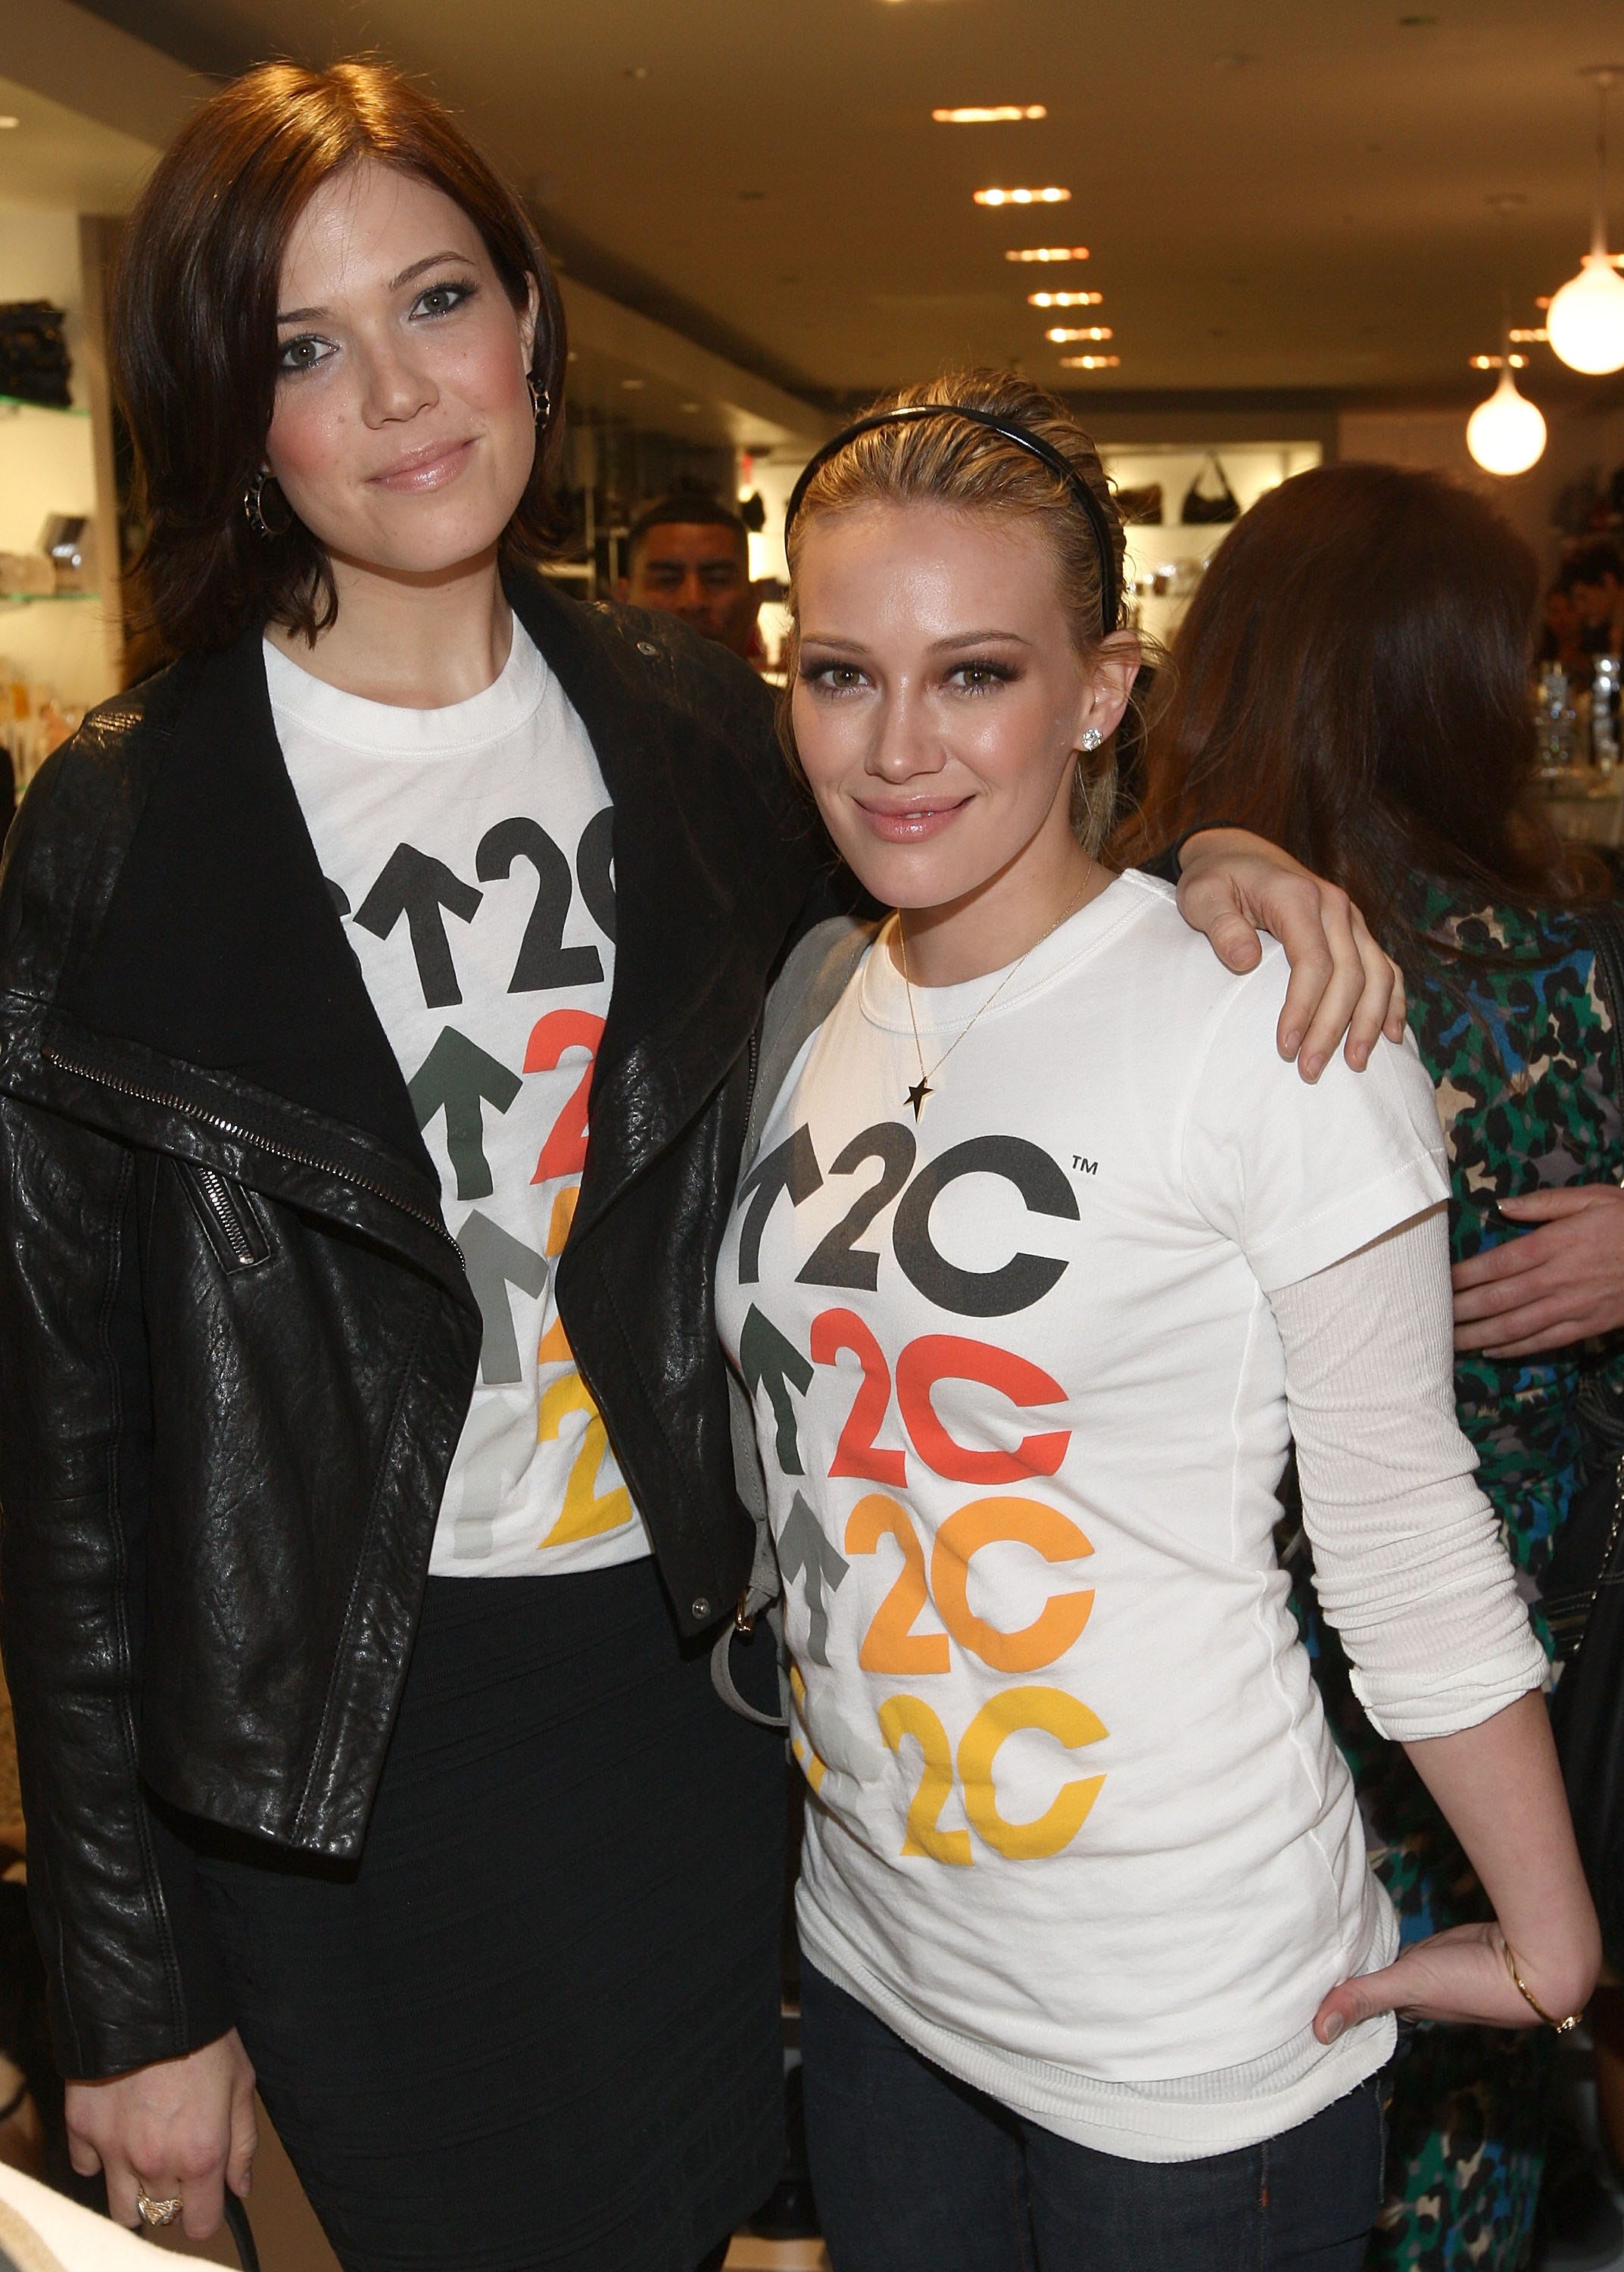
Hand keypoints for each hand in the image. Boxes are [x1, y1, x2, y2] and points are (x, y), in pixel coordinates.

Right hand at [65, 2027, 255, 2239]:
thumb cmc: (205, 2036)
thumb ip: (243, 2143)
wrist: (150, 1997)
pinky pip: (87, 2168)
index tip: (206, 2196)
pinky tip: (118, 2129)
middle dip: (173, 2196)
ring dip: (135, 2192)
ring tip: (146, 2156)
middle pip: (160, 2216)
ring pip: (120, 2209)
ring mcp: (114, 2151)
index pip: (200, 2225)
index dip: (206, 2213)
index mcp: (201, 2155)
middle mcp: (155, 2164)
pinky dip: (101, 2158)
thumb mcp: (242, 2082)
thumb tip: (240, 2188)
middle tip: (178, 2160)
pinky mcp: (81, 2131)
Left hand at [1174, 829, 1405, 1081]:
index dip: (1303, 1008)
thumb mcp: (1202, 895)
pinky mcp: (1355, 930)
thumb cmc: (1216, 879)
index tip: (1285, 1047)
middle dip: (1332, 1028)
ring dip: (1369, 1022)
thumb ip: (1221, 925)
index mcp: (1298, 898)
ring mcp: (1350, 918)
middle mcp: (1335, 906)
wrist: (1239, 853)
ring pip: (1377, 974)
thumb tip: (1244, 961)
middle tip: (1309, 1071)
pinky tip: (1390, 1035)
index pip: (1313, 961)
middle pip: (1349, 975)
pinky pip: (1385, 967)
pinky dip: (1391, 1001)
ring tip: (1354, 1064)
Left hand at [1313, 1920, 1595, 2043]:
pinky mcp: (1450, 1949)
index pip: (1368, 2011)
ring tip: (1335, 1950)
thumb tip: (1318, 2032)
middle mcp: (1422, 1996)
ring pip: (1398, 1968)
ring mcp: (1438, 1973)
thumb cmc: (1471, 1982)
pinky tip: (1377, 1931)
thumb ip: (1365, 1997)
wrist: (1530, 1963)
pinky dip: (1397, 1943)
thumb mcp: (1409, 1984)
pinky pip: (1416, 1948)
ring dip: (1376, 1961)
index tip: (1308, 2001)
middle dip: (1354, 1982)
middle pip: (1381, 1990)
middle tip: (1313, 1970)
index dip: (1342, 2005)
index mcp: (1411, 2010)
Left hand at [1453, 1184, 1623, 1356]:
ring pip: (1517, 1326)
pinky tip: (1490, 1351)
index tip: (1436, 1282)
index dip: (1463, 1276)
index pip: (1497, 1263)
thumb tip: (1502, 1204)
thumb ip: (1545, 1203)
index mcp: (1555, 1244)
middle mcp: (1559, 1279)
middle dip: (1461, 1311)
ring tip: (1448, 1342)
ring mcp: (1574, 1306)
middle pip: (1499, 1299)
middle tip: (1428, 1318)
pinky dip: (1515, 1349)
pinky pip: (1545, 1342)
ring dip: (1479, 1336)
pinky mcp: (1588, 1326)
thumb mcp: (1593, 1198)